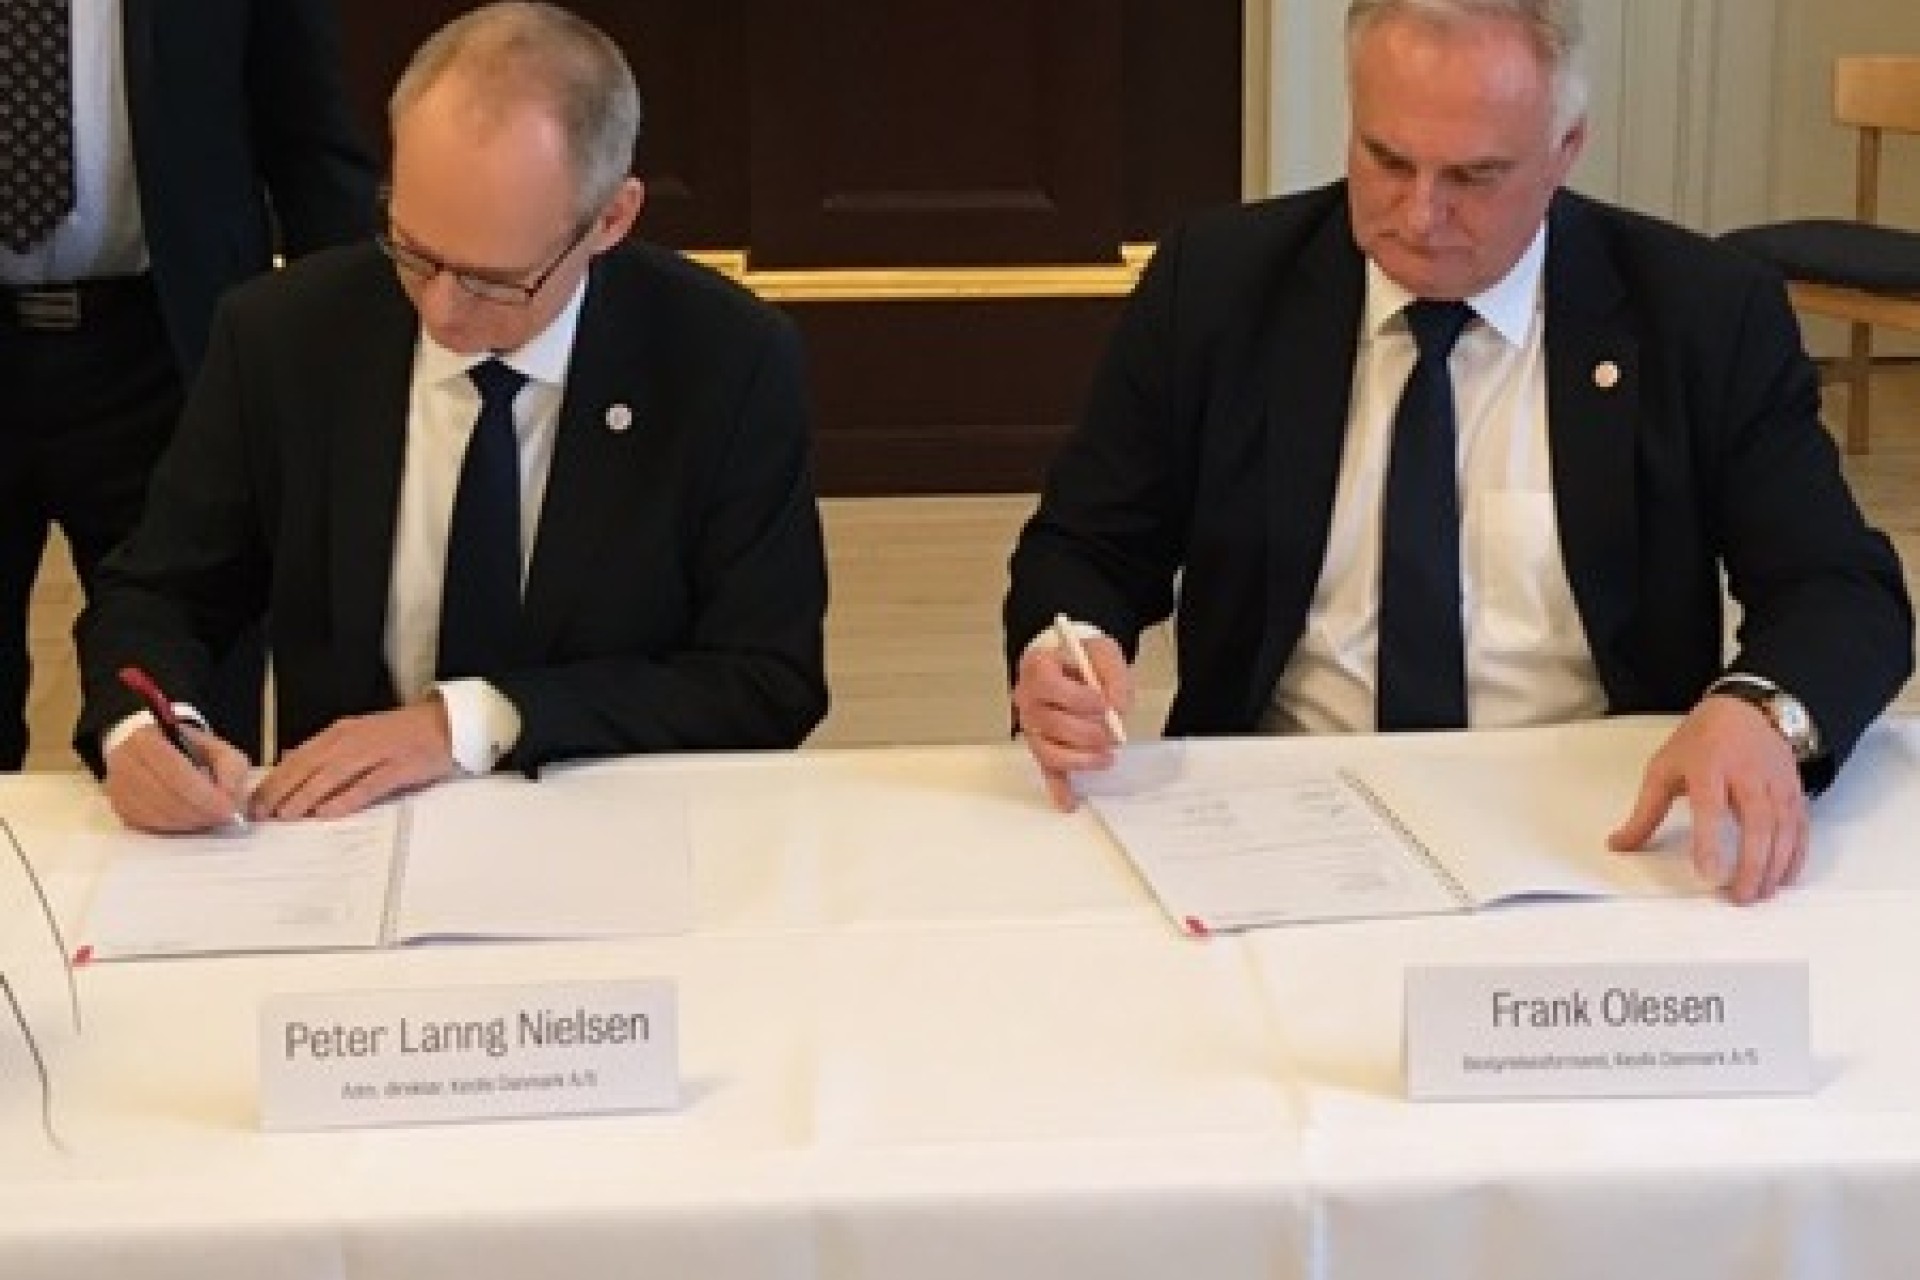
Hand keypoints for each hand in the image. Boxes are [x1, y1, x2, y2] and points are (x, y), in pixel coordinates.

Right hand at [104, 724, 249, 833]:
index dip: (203, 795)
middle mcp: (124, 761)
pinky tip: (189, 821)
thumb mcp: (215, 747)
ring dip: (188, 822)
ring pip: (156, 815)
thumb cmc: (187, 749)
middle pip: (165, 797)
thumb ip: (230, 766)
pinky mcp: (118, 806)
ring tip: (209, 818)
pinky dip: (174, 827)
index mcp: (147, 739)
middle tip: (222, 818)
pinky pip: (148, 825)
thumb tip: (230, 795)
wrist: (151, 750)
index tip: (227, 809)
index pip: (175, 772)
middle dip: (200, 812)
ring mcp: (117, 786)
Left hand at [250, 700, 457, 820]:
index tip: (255, 800)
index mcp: (341, 733)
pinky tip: (329, 812)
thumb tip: (292, 764)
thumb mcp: (359, 735)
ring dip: (305, 795)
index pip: (297, 757)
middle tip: (262, 813)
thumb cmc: (402, 734)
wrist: (445, 723)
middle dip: (281, 790)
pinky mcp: (399, 767)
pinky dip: (346, 799)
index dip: (274, 779)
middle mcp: (353, 740)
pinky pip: (368, 785)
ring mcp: (377, 753)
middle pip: (308, 766)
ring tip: (286, 815)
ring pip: (332, 775)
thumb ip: (327, 751)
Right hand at [1011, 633, 1133, 810]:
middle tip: (1112, 735)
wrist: (1071, 664)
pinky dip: (1057, 787)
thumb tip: (1117, 706)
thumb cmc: (1083, 657)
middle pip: (1050, 723)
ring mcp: (1032, 726)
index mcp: (1037, 667)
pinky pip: (1046, 769)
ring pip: (1048, 751)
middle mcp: (1027, 698)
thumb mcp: (1102, 652)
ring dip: (1080, 760)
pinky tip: (1068, 802)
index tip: (1103, 705)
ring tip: (1106, 759)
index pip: (1047, 685)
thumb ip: (1113, 674)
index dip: (1076, 699)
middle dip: (1085, 733)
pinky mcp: (1042, 746)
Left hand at [1608, 697, 1809, 903]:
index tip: (1708, 874)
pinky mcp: (1794, 789)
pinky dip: (1796, 854)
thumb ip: (1645, 811)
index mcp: (1708, 767)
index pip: (1710, 807)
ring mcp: (1775, 782)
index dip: (1710, 841)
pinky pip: (1800, 826)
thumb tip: (1618, 845)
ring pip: (1783, 827)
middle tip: (1739, 897)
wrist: (1744, 710)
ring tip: (1759, 894)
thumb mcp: (1663, 768)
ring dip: (1775, 865)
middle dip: (1751, 863)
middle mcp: (1747, 774)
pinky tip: (1784, 877)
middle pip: (1756, 822)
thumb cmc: (1699, 742)